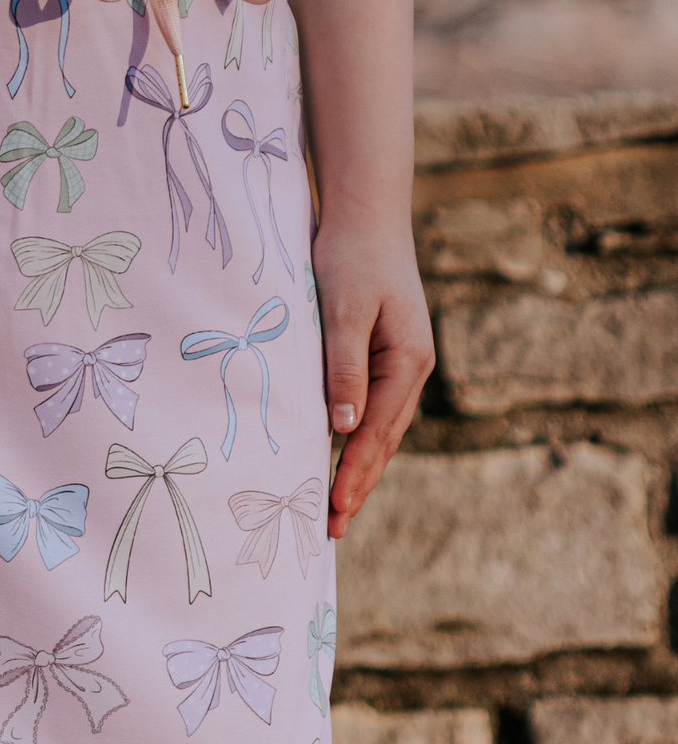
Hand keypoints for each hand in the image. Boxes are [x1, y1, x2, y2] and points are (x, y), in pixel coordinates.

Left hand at [312, 218, 434, 538]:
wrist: (365, 213)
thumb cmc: (351, 257)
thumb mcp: (345, 311)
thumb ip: (343, 369)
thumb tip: (343, 428)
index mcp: (407, 363)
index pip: (376, 435)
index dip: (353, 476)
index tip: (334, 512)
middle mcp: (410, 368)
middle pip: (382, 442)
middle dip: (357, 486)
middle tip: (332, 530)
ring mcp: (400, 363)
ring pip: (378, 430)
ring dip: (357, 468)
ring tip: (335, 507)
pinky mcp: (382, 354)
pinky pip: (370, 409)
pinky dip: (355, 440)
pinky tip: (338, 456)